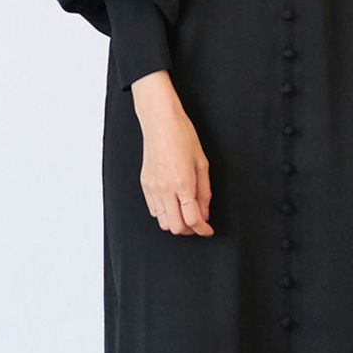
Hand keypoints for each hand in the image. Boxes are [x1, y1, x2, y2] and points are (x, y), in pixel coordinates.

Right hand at [131, 78, 213, 235]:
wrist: (160, 122)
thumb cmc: (182, 136)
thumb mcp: (202, 163)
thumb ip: (204, 192)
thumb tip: (205, 213)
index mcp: (183, 183)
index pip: (193, 219)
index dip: (203, 230)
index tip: (208, 230)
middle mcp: (165, 189)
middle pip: (176, 227)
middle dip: (190, 230)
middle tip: (198, 224)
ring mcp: (152, 188)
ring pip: (162, 222)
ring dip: (176, 223)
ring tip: (185, 214)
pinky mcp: (145, 185)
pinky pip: (153, 211)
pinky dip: (164, 214)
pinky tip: (173, 205)